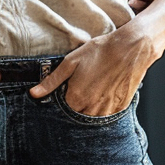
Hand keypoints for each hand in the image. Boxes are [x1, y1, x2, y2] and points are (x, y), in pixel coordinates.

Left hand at [28, 23, 158, 115]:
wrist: (130, 49)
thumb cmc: (100, 52)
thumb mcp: (71, 62)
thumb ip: (51, 81)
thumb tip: (34, 94)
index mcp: (77, 98)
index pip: (62, 110)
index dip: (63, 99)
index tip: (66, 89)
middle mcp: (92, 109)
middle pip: (78, 115)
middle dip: (76, 104)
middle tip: (81, 85)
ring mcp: (108, 111)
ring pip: (93, 116)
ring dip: (89, 106)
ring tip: (93, 86)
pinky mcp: (121, 108)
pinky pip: (107, 114)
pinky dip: (103, 106)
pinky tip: (105, 89)